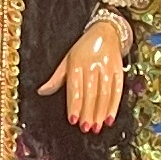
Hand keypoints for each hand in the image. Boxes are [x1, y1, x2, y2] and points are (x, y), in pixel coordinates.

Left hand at [46, 13, 128, 132]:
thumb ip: (56, 79)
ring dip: (100, 112)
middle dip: (88, 112)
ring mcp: (107, 68)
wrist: (106, 31)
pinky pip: (117, 90)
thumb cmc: (84, 49)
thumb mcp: (67, 60)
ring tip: (97, 127)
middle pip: (91, 93)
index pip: (75, 88)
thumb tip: (41, 92)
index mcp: (76, 64)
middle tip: (85, 127)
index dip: (74, 105)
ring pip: (104, 94)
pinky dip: (114, 106)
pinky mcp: (119, 71)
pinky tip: (110, 118)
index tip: (73, 120)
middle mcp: (92, 66)